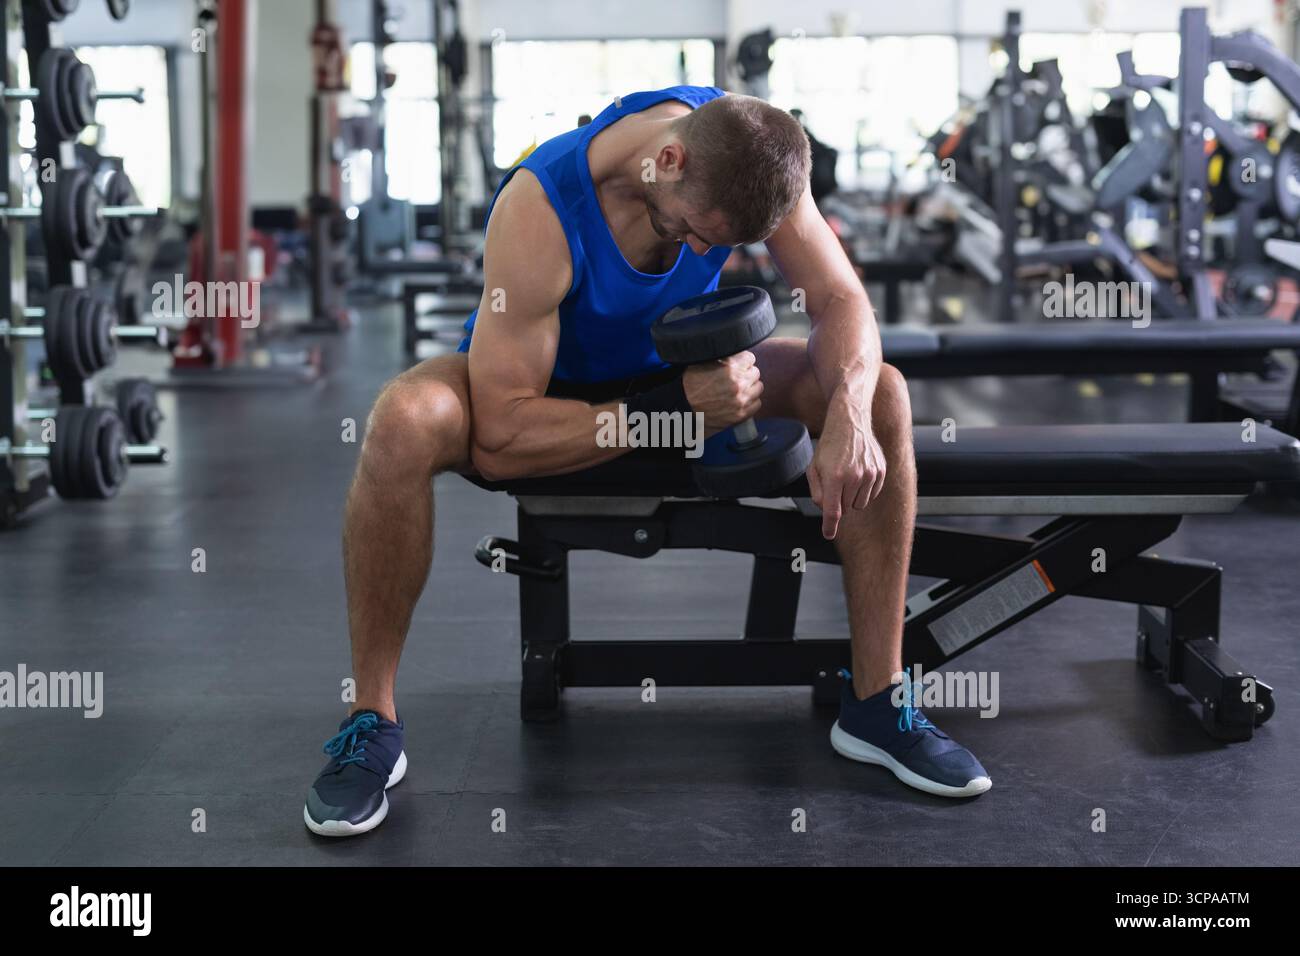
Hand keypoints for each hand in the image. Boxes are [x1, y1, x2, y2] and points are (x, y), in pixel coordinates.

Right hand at [681, 352, 763, 435]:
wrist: (682, 408)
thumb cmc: (690, 385)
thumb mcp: (703, 362)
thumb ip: (721, 355)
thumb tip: (732, 348)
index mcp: (730, 367)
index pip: (750, 358)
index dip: (742, 361)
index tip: (738, 364)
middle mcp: (738, 383)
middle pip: (755, 373)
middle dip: (746, 373)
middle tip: (735, 377)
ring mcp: (741, 400)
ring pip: (758, 388)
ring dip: (749, 387)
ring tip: (738, 389)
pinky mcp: (740, 414)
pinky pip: (756, 404)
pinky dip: (750, 402)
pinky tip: (739, 400)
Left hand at [806, 401, 885, 538]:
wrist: (850, 422)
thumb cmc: (830, 445)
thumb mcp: (814, 467)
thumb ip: (817, 492)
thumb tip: (825, 510)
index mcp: (835, 476)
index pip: (833, 510)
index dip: (830, 526)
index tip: (828, 534)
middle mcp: (854, 477)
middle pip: (845, 508)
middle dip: (838, 501)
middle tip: (835, 482)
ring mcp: (870, 474)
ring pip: (859, 504)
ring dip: (851, 497)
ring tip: (847, 476)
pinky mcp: (881, 471)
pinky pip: (872, 495)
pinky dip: (864, 491)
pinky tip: (858, 474)